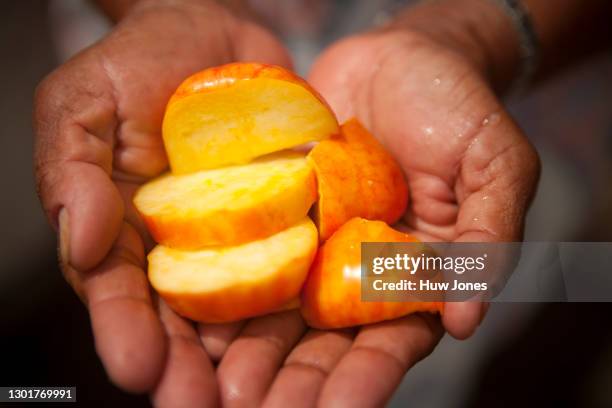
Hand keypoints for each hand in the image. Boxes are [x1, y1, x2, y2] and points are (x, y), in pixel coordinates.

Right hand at [34, 1, 289, 404]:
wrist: (214, 38)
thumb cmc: (140, 63)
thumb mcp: (84, 103)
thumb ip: (72, 169)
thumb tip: (80, 239)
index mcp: (124, 231)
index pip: (118, 292)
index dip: (124, 330)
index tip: (137, 367)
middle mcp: (183, 248)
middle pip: (182, 318)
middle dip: (188, 366)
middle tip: (200, 407)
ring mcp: (242, 237)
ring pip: (243, 307)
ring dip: (249, 355)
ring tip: (257, 395)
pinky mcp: (290, 218)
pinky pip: (299, 261)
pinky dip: (305, 300)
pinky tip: (315, 337)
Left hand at [254, 11, 534, 407]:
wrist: (400, 57)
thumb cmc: (459, 108)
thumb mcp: (496, 164)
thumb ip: (488, 237)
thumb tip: (469, 316)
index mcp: (413, 277)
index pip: (390, 343)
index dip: (363, 380)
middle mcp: (356, 274)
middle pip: (322, 343)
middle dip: (292, 382)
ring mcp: (311, 246)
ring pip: (276, 312)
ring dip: (248, 352)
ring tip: (217, 386)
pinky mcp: (275, 213)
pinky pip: (247, 254)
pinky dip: (223, 287)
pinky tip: (196, 320)